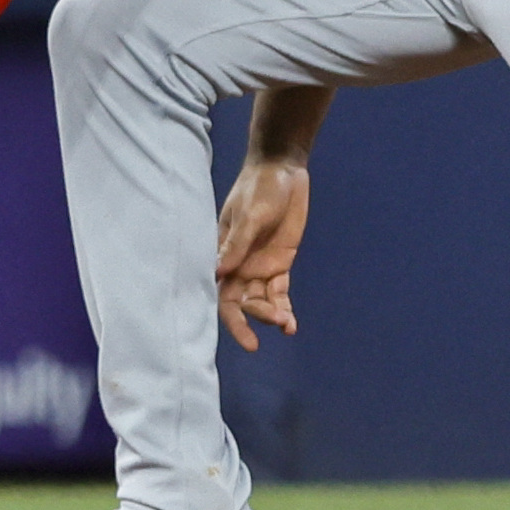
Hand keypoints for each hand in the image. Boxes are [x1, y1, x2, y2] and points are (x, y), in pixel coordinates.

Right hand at [214, 156, 309, 350]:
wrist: (282, 170)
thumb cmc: (259, 188)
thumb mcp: (250, 215)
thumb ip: (237, 244)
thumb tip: (219, 273)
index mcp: (223, 254)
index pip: (221, 293)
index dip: (231, 318)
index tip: (246, 339)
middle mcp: (239, 265)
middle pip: (242, 302)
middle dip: (254, 318)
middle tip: (276, 322)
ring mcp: (259, 266)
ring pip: (262, 300)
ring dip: (272, 314)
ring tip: (287, 324)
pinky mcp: (279, 263)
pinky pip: (279, 292)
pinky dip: (284, 308)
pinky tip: (290, 325)